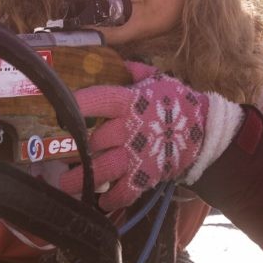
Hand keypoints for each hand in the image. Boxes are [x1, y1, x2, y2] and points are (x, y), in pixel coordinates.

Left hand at [59, 63, 210, 210]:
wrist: (207, 130)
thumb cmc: (178, 103)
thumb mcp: (158, 80)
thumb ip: (135, 71)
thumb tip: (116, 60)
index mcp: (130, 102)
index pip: (99, 99)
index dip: (79, 104)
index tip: (57, 110)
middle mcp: (130, 129)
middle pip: (93, 141)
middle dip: (75, 149)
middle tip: (55, 155)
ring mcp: (138, 155)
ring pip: (102, 170)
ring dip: (80, 180)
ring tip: (63, 185)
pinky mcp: (147, 176)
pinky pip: (125, 192)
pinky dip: (112, 199)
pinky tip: (101, 201)